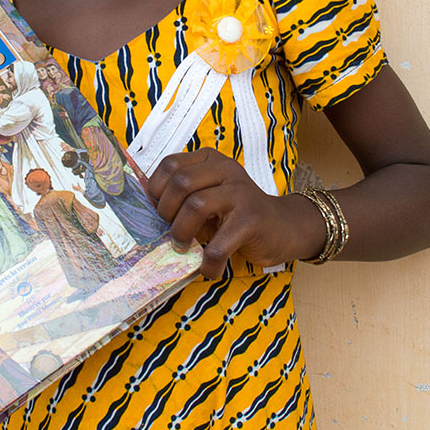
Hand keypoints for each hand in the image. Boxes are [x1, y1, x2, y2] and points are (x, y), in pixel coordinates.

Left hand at [147, 150, 324, 276]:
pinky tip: (210, 268)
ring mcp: (241, 193)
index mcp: (211, 161)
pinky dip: (209, 262)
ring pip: (196, 205)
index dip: (156, 190)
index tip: (159, 212)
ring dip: (182, 234)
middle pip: (180, 182)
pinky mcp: (252, 219)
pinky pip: (219, 244)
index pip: (170, 164)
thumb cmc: (237, 215)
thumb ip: (184, 197)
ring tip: (184, 248)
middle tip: (171, 232)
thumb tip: (146, 213)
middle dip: (166, 212)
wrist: (283, 227)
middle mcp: (226, 170)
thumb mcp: (210, 197)